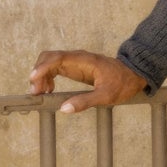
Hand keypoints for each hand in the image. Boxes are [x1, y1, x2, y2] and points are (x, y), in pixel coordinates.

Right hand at [28, 50, 148, 113]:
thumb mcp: (106, 96)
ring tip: (41, 93)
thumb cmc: (122, 83)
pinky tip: (49, 90)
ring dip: (41, 76)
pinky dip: (48, 77)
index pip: (58, 58)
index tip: (33, 79)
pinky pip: (56, 68)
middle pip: (49, 58)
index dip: (43, 67)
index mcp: (84, 61)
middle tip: (37, 92)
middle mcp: (77, 58)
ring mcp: (75, 61)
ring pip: (50, 62)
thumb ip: (85, 102)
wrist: (133, 74)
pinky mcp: (75, 67)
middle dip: (39, 72)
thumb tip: (64, 109)